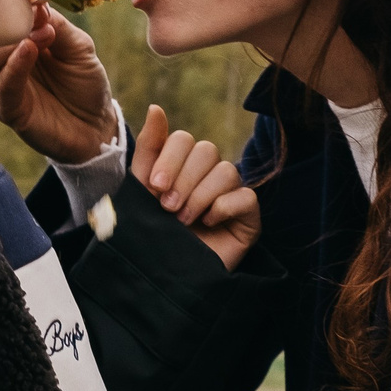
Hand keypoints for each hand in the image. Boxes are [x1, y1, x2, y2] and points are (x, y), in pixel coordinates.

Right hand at [0, 0, 118, 164]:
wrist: (96, 126)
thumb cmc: (85, 84)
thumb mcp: (78, 46)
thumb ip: (58, 26)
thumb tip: (37, 4)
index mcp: (15, 44)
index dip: (11, 5)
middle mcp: (2, 64)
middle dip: (4, 25)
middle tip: (32, 17)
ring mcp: (2, 87)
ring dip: (5, 47)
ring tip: (33, 37)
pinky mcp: (8, 111)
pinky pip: (2, 89)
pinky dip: (13, 68)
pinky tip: (27, 51)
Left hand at [133, 104, 259, 270]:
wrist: (166, 282)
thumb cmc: (153, 238)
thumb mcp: (142, 191)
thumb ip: (149, 149)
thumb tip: (155, 107)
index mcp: (182, 167)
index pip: (184, 139)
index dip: (170, 158)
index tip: (155, 188)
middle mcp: (208, 177)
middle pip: (207, 150)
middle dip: (184, 179)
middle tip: (169, 209)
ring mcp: (230, 196)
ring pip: (226, 171)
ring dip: (200, 196)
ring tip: (185, 221)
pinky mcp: (248, 218)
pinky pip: (245, 197)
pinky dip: (223, 208)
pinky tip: (209, 224)